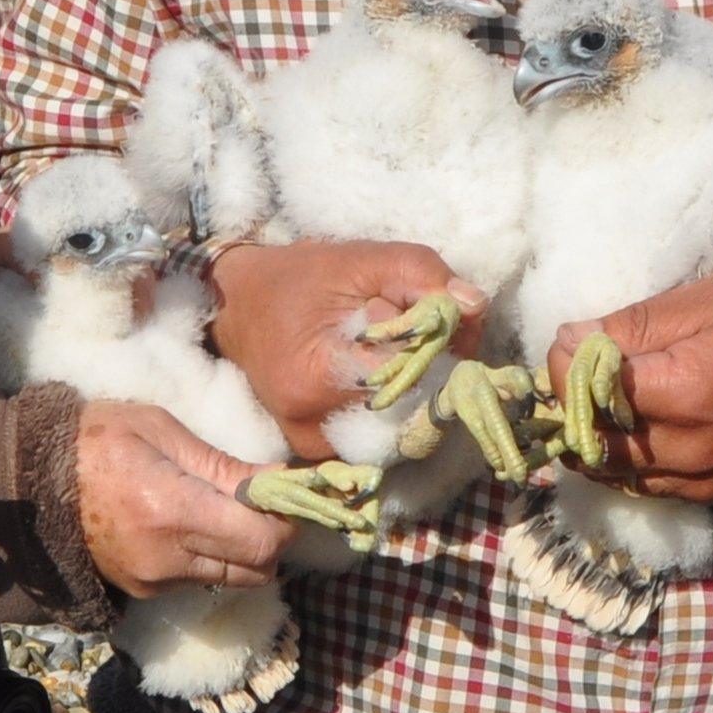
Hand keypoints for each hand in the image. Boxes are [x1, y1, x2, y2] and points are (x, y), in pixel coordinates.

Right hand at [74, 400, 297, 596]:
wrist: (31, 480)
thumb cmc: (97, 438)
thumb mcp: (163, 431)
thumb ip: (225, 466)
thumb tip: (281, 481)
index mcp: (173, 510)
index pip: (262, 541)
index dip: (284, 521)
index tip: (281, 494)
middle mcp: (167, 558)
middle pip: (257, 569)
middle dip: (271, 537)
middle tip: (260, 503)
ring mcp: (154, 580)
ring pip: (233, 578)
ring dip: (243, 551)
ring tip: (224, 512)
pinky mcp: (143, 591)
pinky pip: (200, 581)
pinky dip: (211, 558)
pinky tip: (191, 526)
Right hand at [209, 241, 488, 458]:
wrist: (239, 307)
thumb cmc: (299, 279)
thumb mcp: (359, 259)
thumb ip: (419, 273)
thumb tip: (473, 305)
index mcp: (317, 377)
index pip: (410, 376)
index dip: (437, 345)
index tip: (440, 318)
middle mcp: (312, 426)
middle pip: (412, 409)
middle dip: (432, 371)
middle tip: (417, 331)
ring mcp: (314, 447)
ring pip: (400, 430)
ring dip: (418, 392)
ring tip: (393, 349)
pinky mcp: (318, 452)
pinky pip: (378, 438)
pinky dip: (395, 408)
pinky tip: (382, 374)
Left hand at [545, 262, 712, 500]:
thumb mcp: (711, 296)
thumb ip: (634, 324)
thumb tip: (568, 341)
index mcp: (685, 392)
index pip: (584, 391)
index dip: (563, 363)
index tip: (575, 339)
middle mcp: (688, 449)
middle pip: (587, 440)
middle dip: (569, 403)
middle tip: (578, 369)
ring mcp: (700, 479)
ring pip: (609, 471)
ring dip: (590, 436)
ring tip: (599, 396)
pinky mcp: (711, 492)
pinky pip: (642, 485)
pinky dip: (622, 459)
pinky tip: (631, 425)